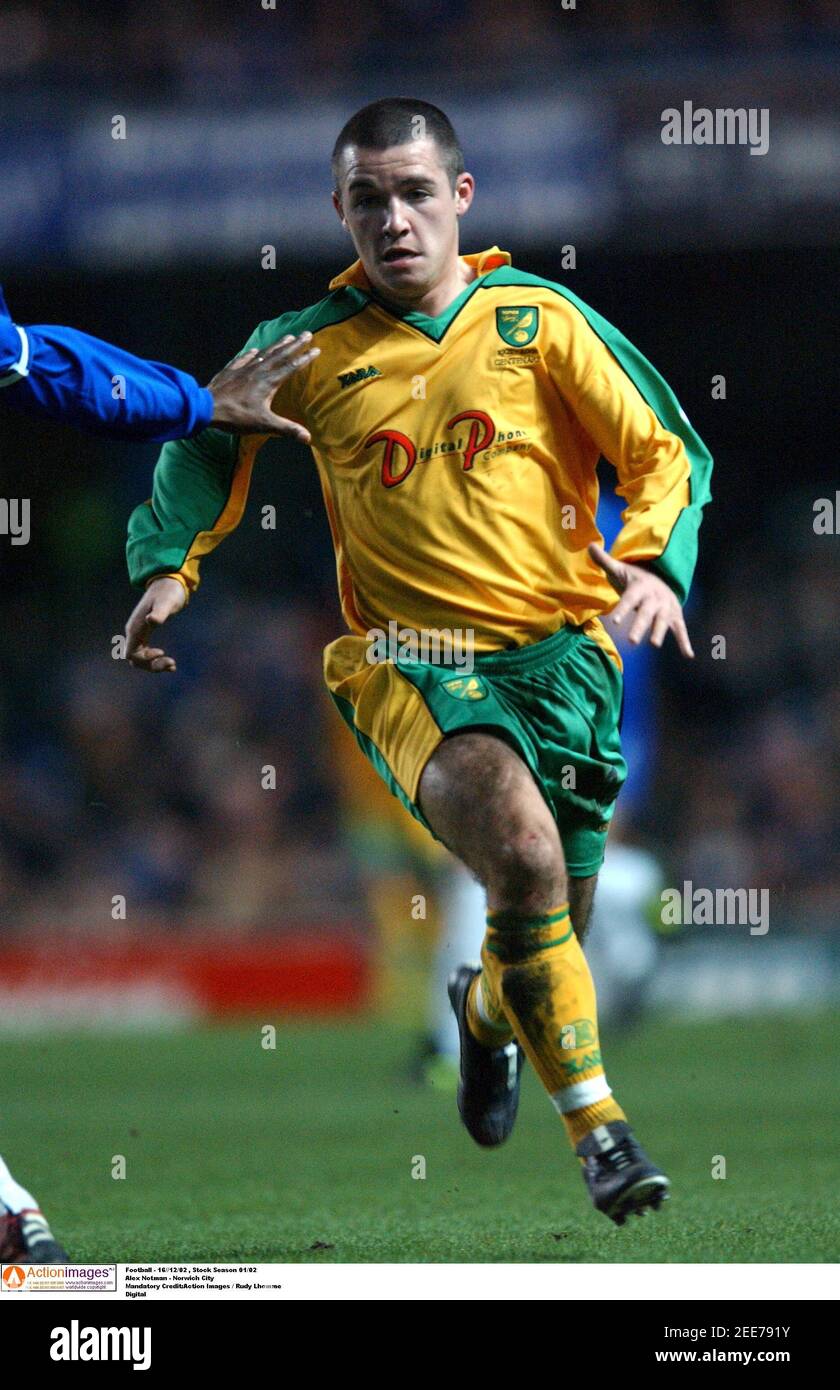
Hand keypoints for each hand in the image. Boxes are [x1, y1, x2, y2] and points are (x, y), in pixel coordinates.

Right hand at [124, 577, 187, 672]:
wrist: (168, 583)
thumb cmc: (168, 592)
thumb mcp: (166, 602)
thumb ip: (159, 612)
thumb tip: (151, 620)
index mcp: (135, 628)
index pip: (131, 654)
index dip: (144, 658)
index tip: (162, 651)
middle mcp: (134, 632)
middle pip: (135, 660)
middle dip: (151, 665)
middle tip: (172, 662)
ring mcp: (139, 634)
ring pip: (140, 659)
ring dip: (154, 665)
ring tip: (173, 666)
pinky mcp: (145, 634)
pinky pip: (145, 653)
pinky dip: (156, 660)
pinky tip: (172, 663)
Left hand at [206, 333, 318, 438]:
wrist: (208, 408)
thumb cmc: (237, 416)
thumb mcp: (264, 424)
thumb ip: (287, 429)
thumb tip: (307, 438)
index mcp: (269, 382)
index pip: (292, 367)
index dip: (305, 358)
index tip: (317, 349)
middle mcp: (258, 371)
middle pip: (280, 354)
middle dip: (295, 344)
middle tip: (307, 333)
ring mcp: (243, 369)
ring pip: (264, 353)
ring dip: (277, 345)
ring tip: (287, 337)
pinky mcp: (230, 371)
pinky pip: (243, 359)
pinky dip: (251, 353)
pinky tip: (254, 350)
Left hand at [588, 542, 693, 657]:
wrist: (662, 579)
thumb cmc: (635, 578)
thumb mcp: (620, 568)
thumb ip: (604, 560)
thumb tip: (589, 545)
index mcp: (640, 587)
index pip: (629, 599)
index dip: (622, 609)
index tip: (613, 620)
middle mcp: (655, 598)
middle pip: (646, 613)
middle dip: (640, 626)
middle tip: (631, 641)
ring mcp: (666, 608)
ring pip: (662, 621)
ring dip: (659, 632)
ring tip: (654, 645)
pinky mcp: (675, 617)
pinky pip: (681, 630)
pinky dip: (685, 642)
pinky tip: (688, 655)